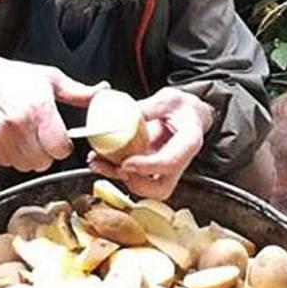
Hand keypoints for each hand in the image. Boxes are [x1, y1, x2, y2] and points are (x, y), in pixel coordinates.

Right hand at [0, 50, 106, 171]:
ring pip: (26, 166)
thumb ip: (79, 92)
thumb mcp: (50, 79)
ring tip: (26, 137)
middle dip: (47, 153)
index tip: (60, 138)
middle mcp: (18, 123)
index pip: (59, 147)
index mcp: (39, 108)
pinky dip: (12, 156)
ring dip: (30, 157)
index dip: (63, 145)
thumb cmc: (14, 77)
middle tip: (41, 137)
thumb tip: (104, 91)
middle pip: (44, 161)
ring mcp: (0, 136)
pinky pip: (8, 164)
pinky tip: (11, 139)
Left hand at [88, 87, 214, 199]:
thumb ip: (147, 107)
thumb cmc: (182, 108)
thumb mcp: (168, 99)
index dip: (147, 166)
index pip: (170, 162)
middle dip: (136, 183)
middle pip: (160, 188)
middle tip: (117, 167)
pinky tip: (100, 159)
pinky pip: (132, 177)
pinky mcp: (149, 169)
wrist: (187, 114)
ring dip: (118, 177)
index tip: (127, 163)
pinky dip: (113, 171)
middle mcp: (177, 161)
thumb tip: (124, 112)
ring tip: (98, 161)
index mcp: (188, 142)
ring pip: (144, 187)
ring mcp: (162, 169)